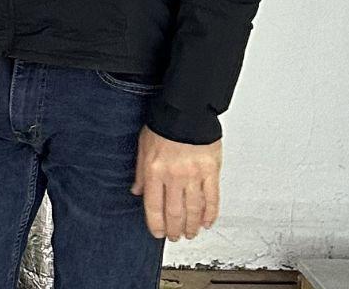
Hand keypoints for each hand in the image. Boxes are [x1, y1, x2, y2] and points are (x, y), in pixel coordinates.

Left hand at [132, 126, 219, 240]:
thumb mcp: (143, 148)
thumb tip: (137, 192)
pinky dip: (210, 214)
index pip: (153, 207)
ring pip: (194, 210)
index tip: (158, 233)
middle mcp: (174, 176)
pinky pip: (212, 198)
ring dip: (192, 226)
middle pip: (175, 212)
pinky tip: (207, 222)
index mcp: (155, 171)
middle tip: (176, 237)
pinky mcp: (211, 171)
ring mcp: (194, 175)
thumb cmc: (163, 126)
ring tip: (190, 233)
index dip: (155, 224)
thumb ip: (141, 174)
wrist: (186, 111)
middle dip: (175, 229)